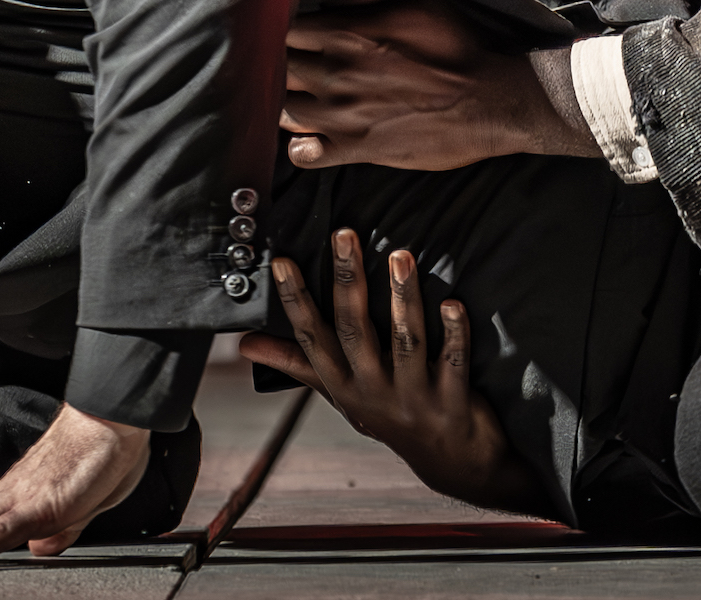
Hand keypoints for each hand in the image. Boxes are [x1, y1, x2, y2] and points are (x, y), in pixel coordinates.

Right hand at [239, 229, 549, 517]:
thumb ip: (297, 363)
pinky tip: (453, 302)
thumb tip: (245, 344)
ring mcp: (413, 398)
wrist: (451, 465)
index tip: (282, 261)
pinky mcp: (452, 401)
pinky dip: (455, 333)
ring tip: (400, 255)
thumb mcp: (340, 394)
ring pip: (405, 341)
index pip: (311, 337)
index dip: (295, 299)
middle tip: (345, 235)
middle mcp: (373, 391)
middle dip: (348, 281)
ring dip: (403, 298)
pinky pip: (453, 361)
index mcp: (342, 384)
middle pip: (355, 331)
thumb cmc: (390, 417)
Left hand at [282, 0, 595, 168]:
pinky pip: (302, 154)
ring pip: (281, 109)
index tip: (293, 29)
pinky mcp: (356, 150)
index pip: (284, 27)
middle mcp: (335, 75)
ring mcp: (342, 116)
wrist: (492, 100)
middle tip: (295, 62)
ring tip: (302, 95)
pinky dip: (299, 145)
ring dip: (285, 100)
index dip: (283, 27)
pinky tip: (311, 135)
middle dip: (280, 62)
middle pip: (278, 67)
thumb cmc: (457, 44)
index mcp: (347, 34)